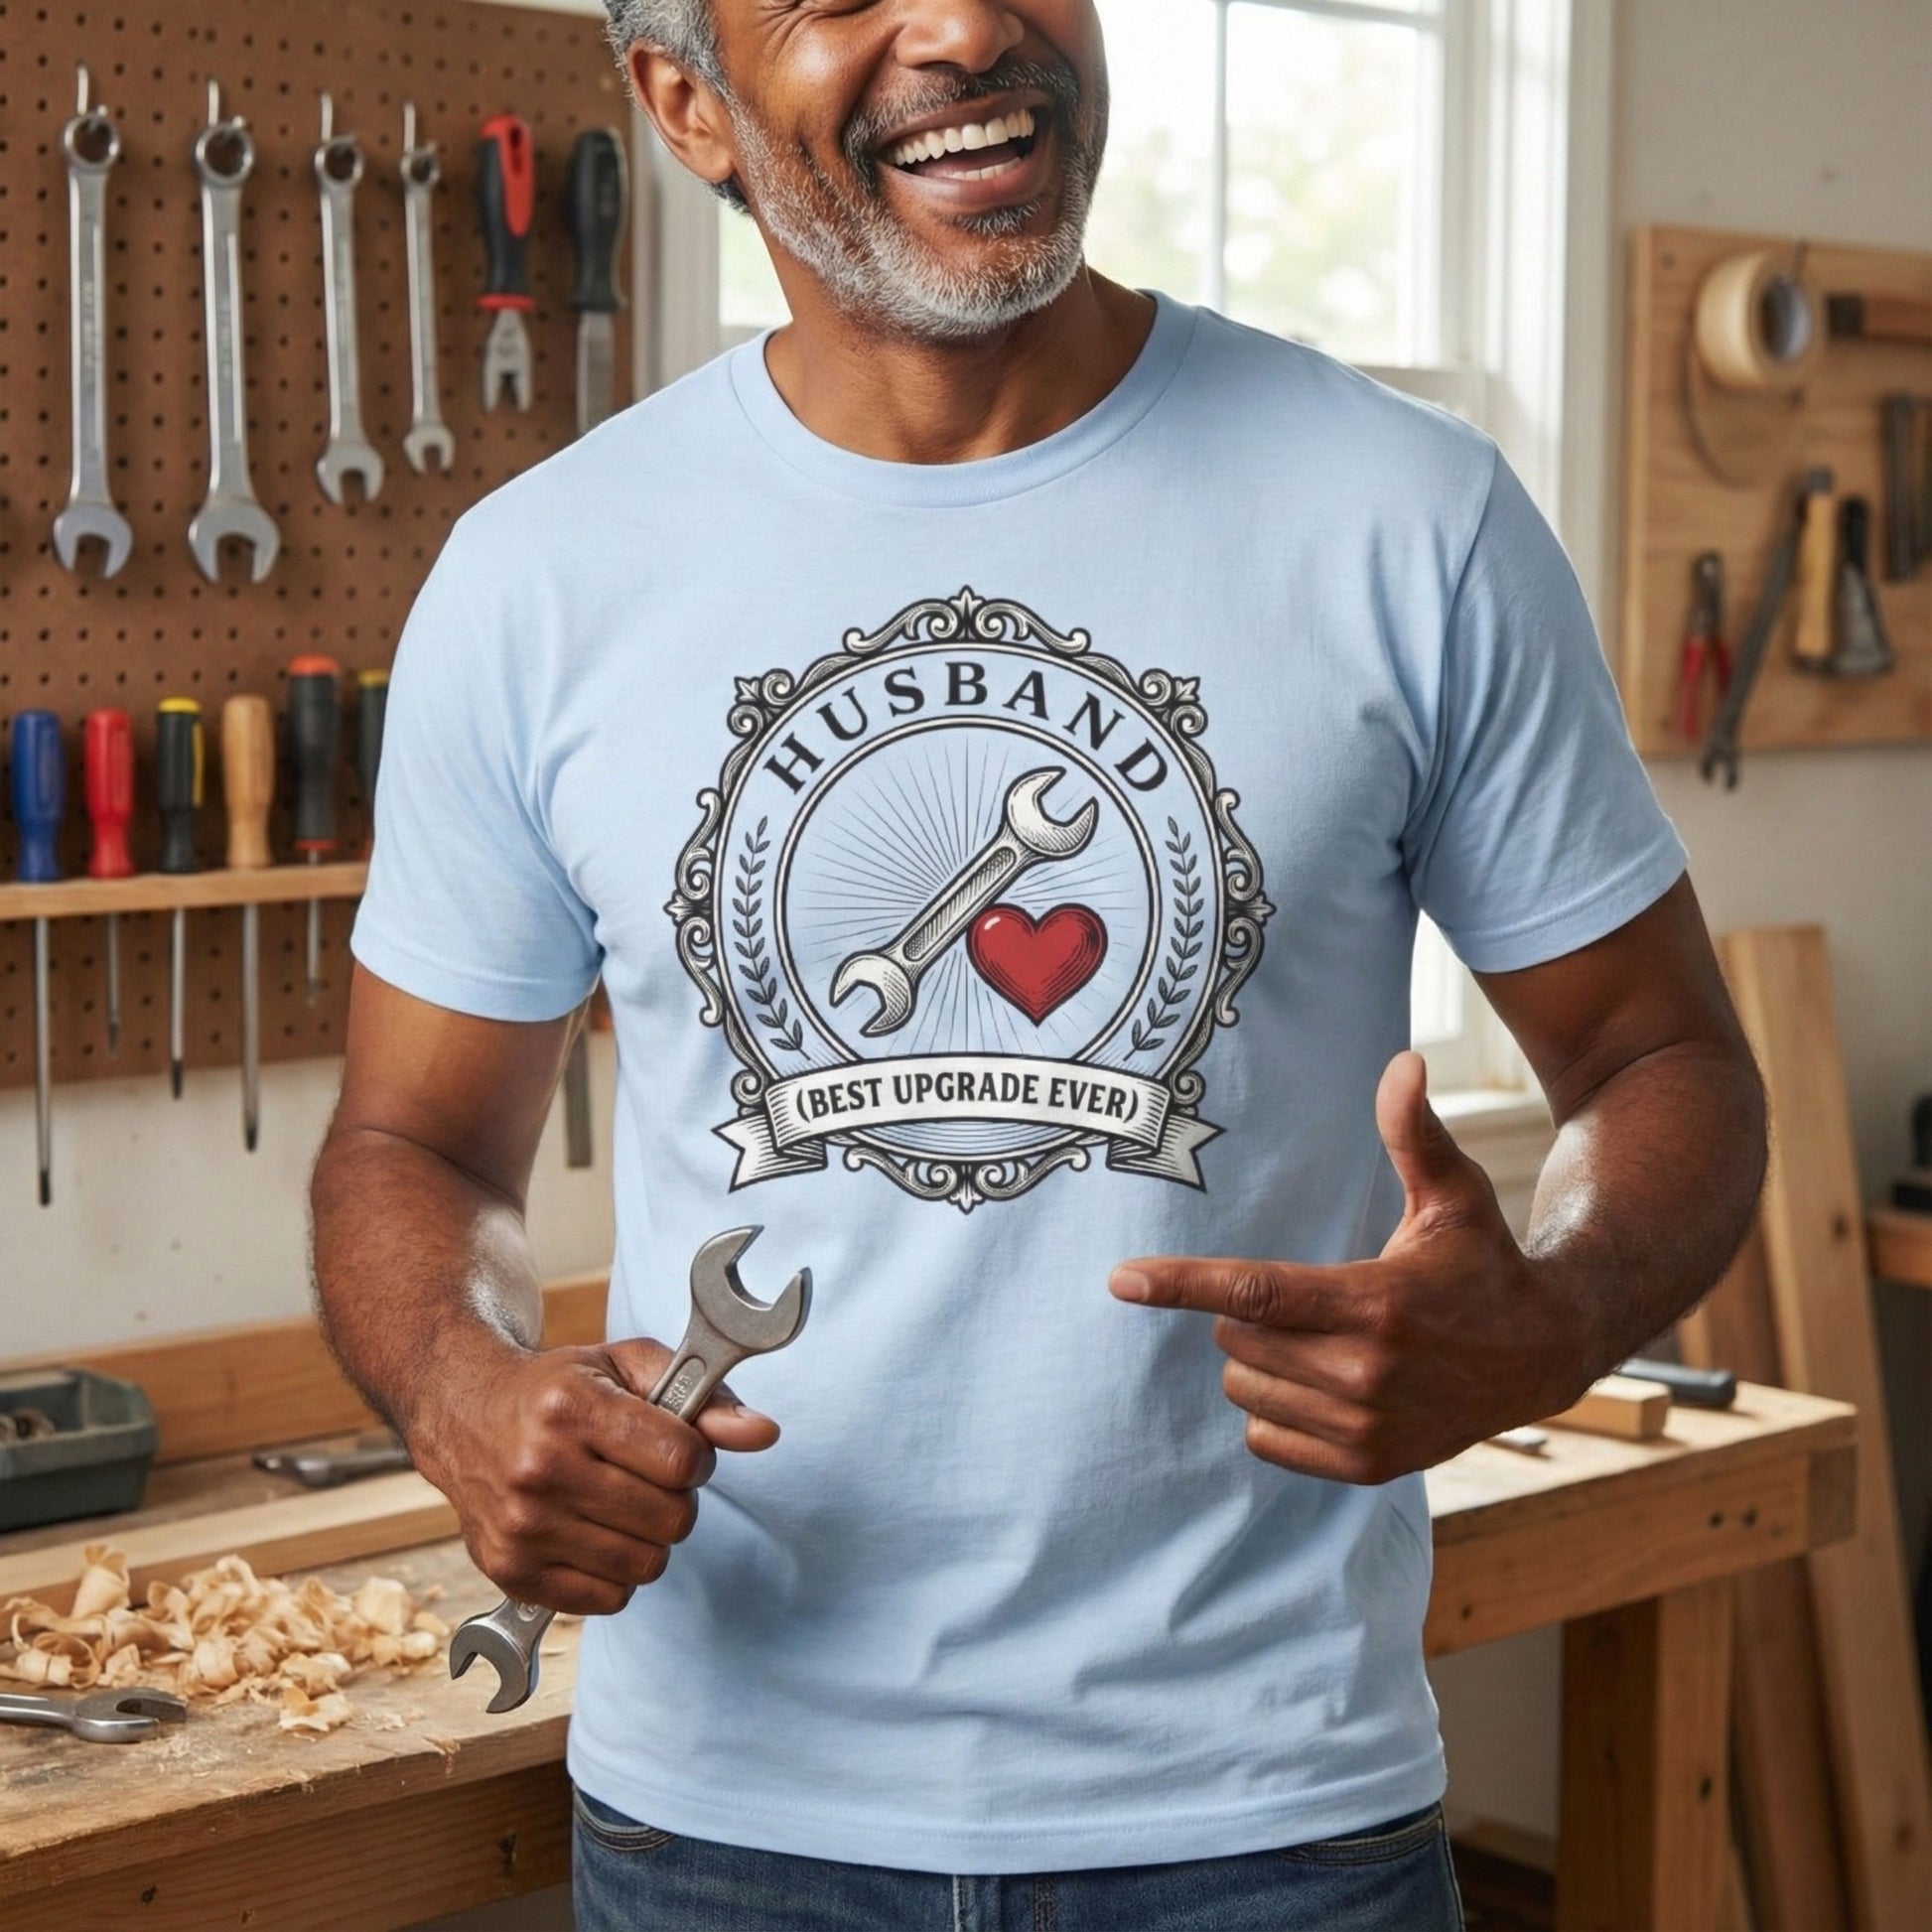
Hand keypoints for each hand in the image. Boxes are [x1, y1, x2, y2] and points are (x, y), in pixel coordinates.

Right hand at [408, 1338, 779, 1614]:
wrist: (466, 1413)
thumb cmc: (560, 1388)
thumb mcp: (628, 1365)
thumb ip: (703, 1397)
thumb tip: (763, 1433)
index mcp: (571, 1409)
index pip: (683, 1461)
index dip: (696, 1457)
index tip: (677, 1447)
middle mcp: (540, 1470)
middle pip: (671, 1520)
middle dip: (675, 1498)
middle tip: (646, 1476)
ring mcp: (522, 1527)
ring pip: (646, 1565)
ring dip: (648, 1538)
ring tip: (620, 1503)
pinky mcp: (512, 1573)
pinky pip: (610, 1599)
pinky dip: (616, 1572)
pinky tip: (593, 1532)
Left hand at [1108, 1051, 1595, 1482]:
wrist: (1541, 1355)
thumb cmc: (1481, 1260)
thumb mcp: (1454, 1192)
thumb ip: (1414, 1131)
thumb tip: (1402, 1060)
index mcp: (1376, 1303)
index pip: (1256, 1293)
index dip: (1182, 1285)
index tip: (1120, 1281)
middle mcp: (1366, 1373)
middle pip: (1238, 1338)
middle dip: (1247, 1312)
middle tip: (1308, 1295)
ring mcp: (1366, 1427)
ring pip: (1244, 1388)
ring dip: (1259, 1360)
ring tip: (1322, 1338)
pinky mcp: (1367, 1466)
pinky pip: (1264, 1437)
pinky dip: (1274, 1408)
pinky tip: (1323, 1383)